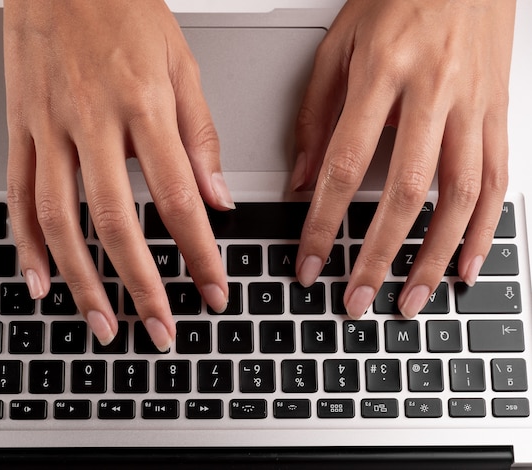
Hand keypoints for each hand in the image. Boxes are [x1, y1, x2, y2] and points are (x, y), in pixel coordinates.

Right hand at [4, 0, 233, 348]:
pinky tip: (41, 280)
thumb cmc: (124, 10)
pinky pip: (16, 194)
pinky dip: (26, 243)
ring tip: (103, 323)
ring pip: (59, 219)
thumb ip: (200, 137)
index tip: (213, 290)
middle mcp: (91, 121)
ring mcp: (48, 128)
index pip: (178, 199)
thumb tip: (219, 199)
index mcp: (142, 106)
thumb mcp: (182, 66)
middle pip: (115, 221)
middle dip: (141, 285)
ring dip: (82, 280)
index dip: (199, 253)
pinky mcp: (19, 128)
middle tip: (160, 328)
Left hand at [293, 0, 515, 318]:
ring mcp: (475, 106)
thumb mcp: (337, 46)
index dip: (324, 222)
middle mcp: (433, 93)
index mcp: (383, 73)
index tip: (310, 263)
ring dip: (434, 257)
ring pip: (459, 197)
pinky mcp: (499, 115)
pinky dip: (483, 231)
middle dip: (378, 256)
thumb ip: (314, 116)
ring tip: (410, 300)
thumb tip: (299, 180)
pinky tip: (466, 266)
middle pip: (406, 193)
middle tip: (357, 300)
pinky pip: (497, 182)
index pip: (345, 166)